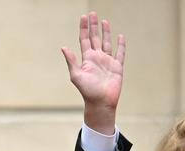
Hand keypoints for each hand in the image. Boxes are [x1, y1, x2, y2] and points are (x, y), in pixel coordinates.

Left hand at [61, 11, 124, 134]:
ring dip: (105, 32)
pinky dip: (121, 45)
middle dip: (93, 26)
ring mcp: (107, 62)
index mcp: (87, 59)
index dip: (84, 28)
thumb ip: (71, 61)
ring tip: (104, 21)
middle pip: (95, 38)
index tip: (84, 17)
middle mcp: (96, 58)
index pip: (84, 40)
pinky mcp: (117, 67)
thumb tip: (63, 47)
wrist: (100, 102)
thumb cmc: (87, 91)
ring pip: (106, 43)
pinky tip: (120, 36)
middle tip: (92, 14)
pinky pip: (120, 53)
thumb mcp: (76, 75)